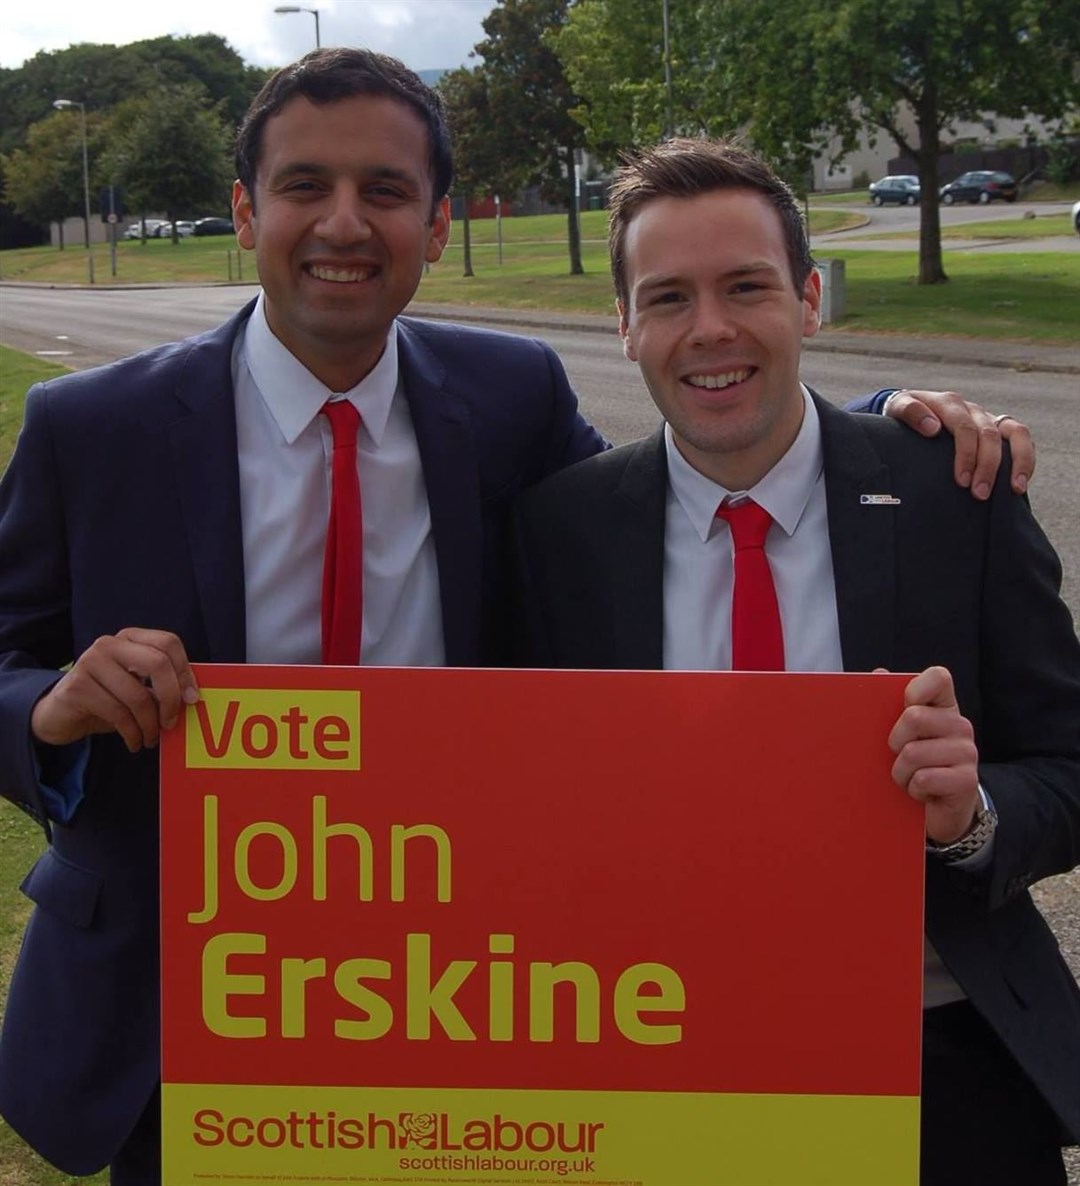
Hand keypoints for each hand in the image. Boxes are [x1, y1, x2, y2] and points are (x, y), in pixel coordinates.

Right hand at [31, 629, 199, 752]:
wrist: (61, 713)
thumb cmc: (109, 699)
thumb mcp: (137, 687)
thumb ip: (160, 685)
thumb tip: (192, 697)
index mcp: (130, 637)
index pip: (168, 643)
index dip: (185, 671)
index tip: (191, 699)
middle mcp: (109, 644)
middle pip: (157, 663)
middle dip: (171, 698)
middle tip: (171, 723)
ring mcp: (90, 662)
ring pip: (137, 696)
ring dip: (150, 725)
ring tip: (150, 739)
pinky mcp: (77, 686)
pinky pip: (118, 713)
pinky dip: (132, 733)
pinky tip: (134, 742)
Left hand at [884, 390, 1033, 498]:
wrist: (910, 410)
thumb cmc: (901, 415)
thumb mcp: (898, 408)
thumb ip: (911, 412)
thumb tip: (932, 427)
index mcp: (949, 403)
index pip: (965, 428)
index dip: (967, 454)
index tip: (962, 481)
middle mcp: (972, 410)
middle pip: (989, 435)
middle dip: (987, 466)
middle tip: (979, 494)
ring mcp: (987, 418)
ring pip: (1015, 433)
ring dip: (1017, 461)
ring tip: (1015, 488)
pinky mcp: (997, 429)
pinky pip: (1020, 438)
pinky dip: (1025, 458)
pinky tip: (1019, 482)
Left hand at [888, 666, 978, 844]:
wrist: (938, 809)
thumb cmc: (915, 764)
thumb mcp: (902, 734)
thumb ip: (890, 703)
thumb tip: (879, 673)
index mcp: (944, 707)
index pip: (938, 677)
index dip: (915, 689)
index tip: (904, 706)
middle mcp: (960, 725)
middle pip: (914, 717)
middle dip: (894, 743)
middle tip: (900, 756)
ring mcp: (967, 752)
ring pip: (913, 753)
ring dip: (901, 772)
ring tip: (910, 777)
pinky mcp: (966, 780)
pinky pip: (923, 779)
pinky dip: (913, 789)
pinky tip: (922, 792)